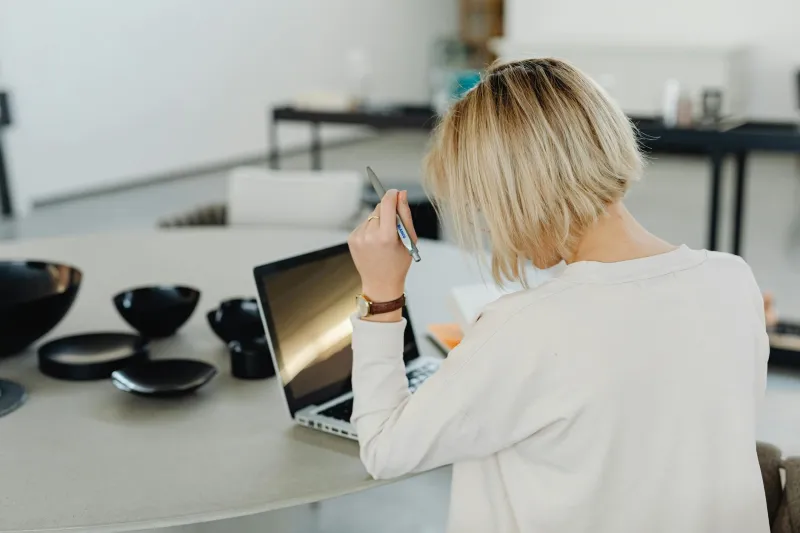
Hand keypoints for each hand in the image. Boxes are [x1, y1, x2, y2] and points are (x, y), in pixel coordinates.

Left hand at [348, 189, 417, 317]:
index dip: (392, 195)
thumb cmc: (399, 264)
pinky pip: (364, 224)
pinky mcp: (352, 238)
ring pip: (371, 215)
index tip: (395, 193)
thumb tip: (401, 194)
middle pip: (379, 208)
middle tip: (393, 226)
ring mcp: (358, 237)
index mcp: (386, 236)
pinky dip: (370, 228)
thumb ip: (405, 215)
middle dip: (387, 211)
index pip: (387, 203)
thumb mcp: (409, 240)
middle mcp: (369, 235)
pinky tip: (375, 242)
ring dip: (378, 220)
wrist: (381, 284)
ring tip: (383, 238)